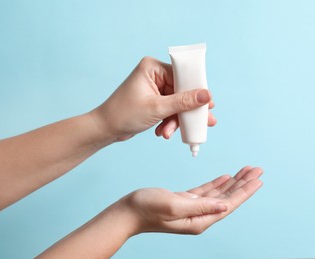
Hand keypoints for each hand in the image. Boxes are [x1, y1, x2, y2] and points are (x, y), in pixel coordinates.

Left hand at [89, 57, 215, 141]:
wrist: (105, 129)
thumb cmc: (124, 114)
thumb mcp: (157, 108)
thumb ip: (183, 102)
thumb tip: (206, 95)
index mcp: (153, 68)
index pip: (183, 75)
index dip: (196, 90)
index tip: (209, 104)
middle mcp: (155, 75)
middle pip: (182, 91)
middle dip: (188, 110)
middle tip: (205, 121)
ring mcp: (154, 88)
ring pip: (177, 103)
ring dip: (176, 120)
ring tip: (171, 133)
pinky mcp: (154, 100)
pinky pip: (170, 109)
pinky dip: (169, 122)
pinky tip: (164, 132)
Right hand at [121, 166, 262, 234]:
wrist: (128, 212)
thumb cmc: (146, 209)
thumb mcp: (174, 205)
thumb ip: (201, 206)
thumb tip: (224, 205)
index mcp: (200, 220)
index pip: (229, 204)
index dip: (244, 191)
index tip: (258, 179)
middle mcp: (200, 216)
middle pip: (228, 198)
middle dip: (243, 183)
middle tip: (257, 170)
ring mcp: (193, 209)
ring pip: (219, 193)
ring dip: (233, 181)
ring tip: (246, 171)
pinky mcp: (185, 201)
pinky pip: (207, 191)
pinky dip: (218, 183)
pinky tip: (226, 177)